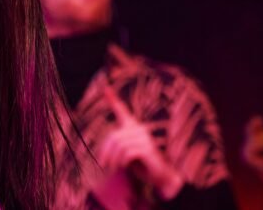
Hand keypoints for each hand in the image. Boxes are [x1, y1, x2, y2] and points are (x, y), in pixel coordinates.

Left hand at [95, 86, 183, 200]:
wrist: (159, 176)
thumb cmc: (141, 164)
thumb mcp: (126, 153)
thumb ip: (117, 147)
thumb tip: (104, 150)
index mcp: (133, 127)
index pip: (122, 110)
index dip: (113, 99)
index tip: (105, 87)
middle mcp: (139, 129)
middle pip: (114, 136)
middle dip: (105, 152)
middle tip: (103, 164)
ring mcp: (145, 138)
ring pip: (119, 145)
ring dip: (113, 159)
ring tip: (113, 167)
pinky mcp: (148, 149)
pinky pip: (127, 152)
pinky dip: (122, 161)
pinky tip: (124, 166)